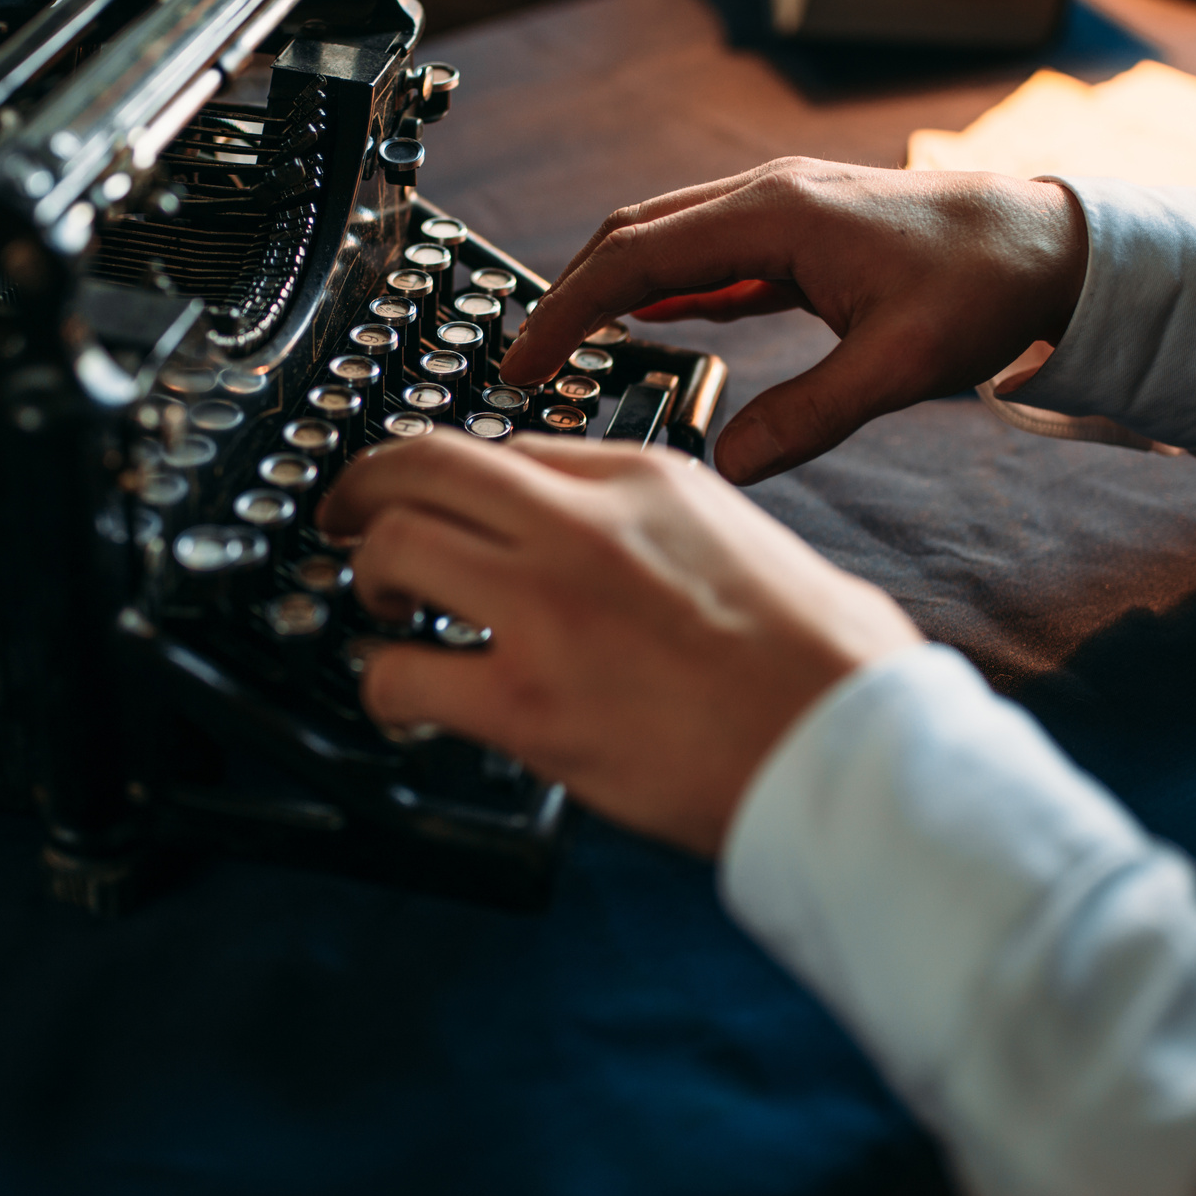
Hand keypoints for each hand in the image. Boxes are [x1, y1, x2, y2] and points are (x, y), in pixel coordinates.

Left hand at [317, 432, 921, 856]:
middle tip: (346, 521)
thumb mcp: (742, 539)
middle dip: (363, 489)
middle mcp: (582, 524)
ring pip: (394, 547)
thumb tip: (614, 547)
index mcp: (642, 477)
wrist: (849, 748)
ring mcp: (546, 608)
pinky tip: (400, 700)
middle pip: (421, 465)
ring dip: (367, 578)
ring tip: (378, 610)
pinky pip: (402, 673)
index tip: (432, 501)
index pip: (506, 446)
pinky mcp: (526, 702)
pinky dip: (382, 686)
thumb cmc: (826, 662)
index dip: (450, 477)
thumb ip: (661, 524)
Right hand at [497, 161, 1087, 484]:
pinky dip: (666, 287)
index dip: (567, 311)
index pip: (635, 258)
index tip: (523, 361)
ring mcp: (784, 208)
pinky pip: (709, 254)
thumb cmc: (992, 285)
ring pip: (666, 239)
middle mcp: (768, 198)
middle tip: (526, 363)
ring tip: (572, 349)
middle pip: (632, 236)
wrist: (1059, 245)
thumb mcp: (903, 365)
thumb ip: (812, 416)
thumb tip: (732, 466)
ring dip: (612, 286)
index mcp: (777, 216)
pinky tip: (652, 324)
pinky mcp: (802, 231)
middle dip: (569, 295)